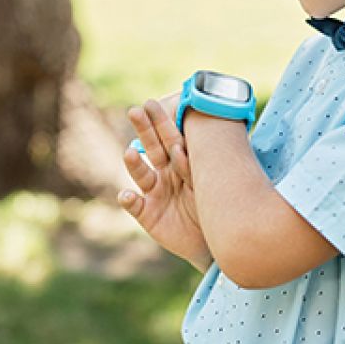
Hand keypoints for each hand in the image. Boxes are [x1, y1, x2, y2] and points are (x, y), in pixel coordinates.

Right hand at [118, 97, 210, 271]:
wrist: (214, 239)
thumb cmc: (217, 206)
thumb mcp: (212, 184)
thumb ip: (196, 168)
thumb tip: (181, 149)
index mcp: (182, 162)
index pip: (171, 138)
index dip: (162, 121)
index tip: (153, 103)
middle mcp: (165, 174)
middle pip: (153, 148)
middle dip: (145, 130)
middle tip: (135, 111)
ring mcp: (155, 193)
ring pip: (142, 174)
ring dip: (134, 163)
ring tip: (129, 153)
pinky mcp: (148, 214)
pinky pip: (135, 205)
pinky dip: (130, 200)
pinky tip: (127, 195)